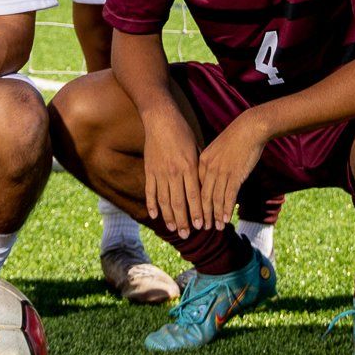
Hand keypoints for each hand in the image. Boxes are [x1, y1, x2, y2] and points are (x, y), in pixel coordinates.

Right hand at [140, 108, 204, 237]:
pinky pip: (150, 191)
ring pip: (164, 200)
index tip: (201, 226)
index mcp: (188, 166)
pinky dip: (151, 204)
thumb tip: (206, 186)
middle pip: (178, 202)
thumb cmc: (183, 132)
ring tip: (174, 229)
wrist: (160, 119)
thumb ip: (199, 168)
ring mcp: (159, 172)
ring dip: (169, 217)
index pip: (194, 195)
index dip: (197, 212)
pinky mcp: (149, 170)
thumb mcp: (196, 148)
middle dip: (184, 221)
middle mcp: (173, 172)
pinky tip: (154, 216)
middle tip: (187, 235)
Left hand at [195, 115, 267, 230]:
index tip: (194, 215)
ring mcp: (221, 172)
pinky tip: (226, 219)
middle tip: (202, 227)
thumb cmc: (235, 139)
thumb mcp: (216, 150)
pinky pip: (228, 196)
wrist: (249, 128)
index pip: (195, 188)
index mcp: (201, 162)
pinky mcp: (235, 175)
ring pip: (215, 199)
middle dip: (202, 214)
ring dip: (215, 215)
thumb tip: (210, 180)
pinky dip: (226, 209)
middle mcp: (209, 168)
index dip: (194, 204)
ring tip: (215, 227)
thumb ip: (210, 165)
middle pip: (202, 197)